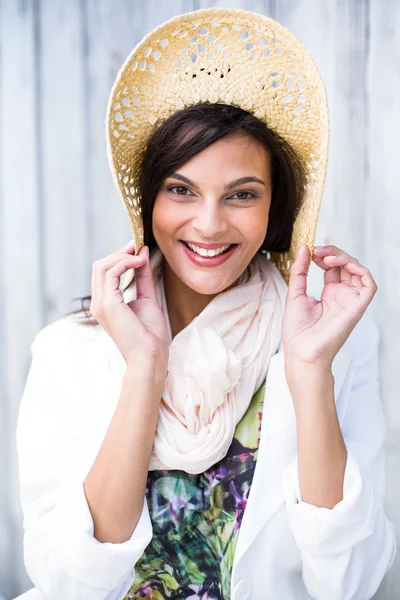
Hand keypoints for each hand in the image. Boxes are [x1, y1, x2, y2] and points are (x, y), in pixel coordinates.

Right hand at [89, 241, 168, 373]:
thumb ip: (143, 276)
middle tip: (138, 246)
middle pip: (100, 265)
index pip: (104, 272)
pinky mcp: (108, 304)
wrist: (151, 356)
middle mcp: (98, 303)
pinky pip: (110, 272)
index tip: (137, 248)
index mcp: (105, 304)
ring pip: (102, 266)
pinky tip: (139, 263)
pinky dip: (125, 263)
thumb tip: (142, 252)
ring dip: (123, 256)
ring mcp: (100, 304)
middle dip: (120, 252)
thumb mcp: (147, 298)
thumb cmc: (151, 334)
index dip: (119, 256)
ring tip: (140, 256)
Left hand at [282, 244, 377, 368]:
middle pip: (346, 265)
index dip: (324, 255)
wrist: (301, 352)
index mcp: (329, 293)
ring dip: (345, 258)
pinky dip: (360, 270)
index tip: (311, 251)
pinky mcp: (357, 307)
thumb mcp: (294, 294)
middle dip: (333, 253)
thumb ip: (300, 271)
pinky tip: (342, 265)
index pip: (334, 266)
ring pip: (358, 271)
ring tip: (326, 257)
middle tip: (317, 251)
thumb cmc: (297, 331)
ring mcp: (350, 301)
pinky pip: (369, 285)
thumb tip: (305, 249)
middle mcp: (342, 295)